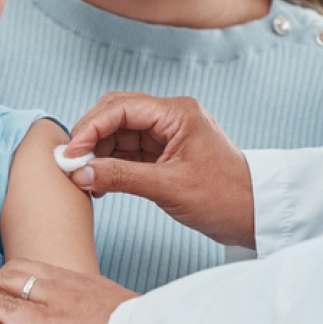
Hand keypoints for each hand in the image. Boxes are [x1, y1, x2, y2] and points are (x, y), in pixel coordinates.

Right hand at [61, 93, 254, 247]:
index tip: (70, 154)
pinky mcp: (164, 153)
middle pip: (116, 114)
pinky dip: (109, 164)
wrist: (253, 215)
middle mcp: (170, 117)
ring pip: (118, 133)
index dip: (90, 128)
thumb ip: (121, 176)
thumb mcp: (168, 187)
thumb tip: (80, 173)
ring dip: (97, 153)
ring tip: (82, 178)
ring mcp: (166, 134)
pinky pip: (127, 151)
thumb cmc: (223, 197)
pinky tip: (97, 181)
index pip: (121, 108)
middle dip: (90, 137)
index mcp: (177, 112)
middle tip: (69, 164)